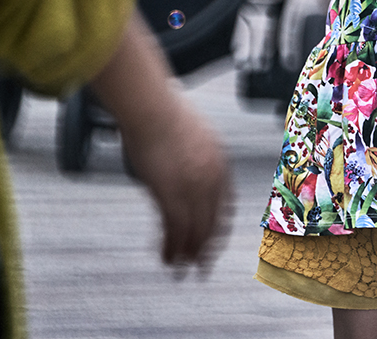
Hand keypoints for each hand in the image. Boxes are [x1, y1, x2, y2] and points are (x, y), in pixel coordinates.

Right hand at [122, 103, 232, 267]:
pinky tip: (166, 257)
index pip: (224, 204)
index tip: (212, 240)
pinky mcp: (170, 193)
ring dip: (188, 253)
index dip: (218, 226)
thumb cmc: (164, 113)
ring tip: (180, 269)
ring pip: (195, 231)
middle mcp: (212, 179)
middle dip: (207, 247)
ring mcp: (193, 187)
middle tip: (201, 266)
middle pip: (213, 222)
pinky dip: (171, 247)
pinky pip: (174, 229)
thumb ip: (195, 156)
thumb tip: (184, 166)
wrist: (152, 107)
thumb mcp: (192, 135)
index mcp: (220, 164)